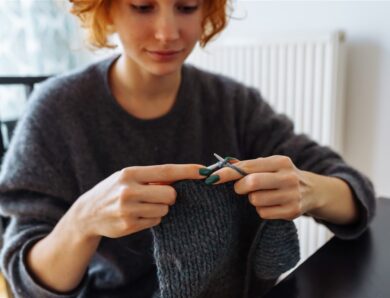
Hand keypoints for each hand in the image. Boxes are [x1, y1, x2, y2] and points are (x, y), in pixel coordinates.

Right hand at [72, 164, 205, 239]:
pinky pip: (156, 221)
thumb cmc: (113, 190)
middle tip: (160, 196)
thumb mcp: (128, 178)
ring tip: (143, 205)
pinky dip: (152, 218)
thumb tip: (181, 178)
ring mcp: (128, 210)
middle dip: (170, 196)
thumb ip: (152, 177)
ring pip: (164, 209)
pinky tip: (137, 215)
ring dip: (160, 208)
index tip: (204, 170)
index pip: (165, 171)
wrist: (87, 213)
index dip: (187, 171)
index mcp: (130, 174)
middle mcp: (129, 191)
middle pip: (170, 194)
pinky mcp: (129, 226)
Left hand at [207, 156, 316, 220]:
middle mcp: (288, 177)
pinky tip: (270, 204)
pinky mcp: (292, 212)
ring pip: (255, 200)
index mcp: (280, 161)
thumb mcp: (269, 165)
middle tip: (240, 188)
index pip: (247, 166)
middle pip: (251, 183)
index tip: (211, 178)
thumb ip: (247, 165)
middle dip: (239, 187)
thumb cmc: (281, 176)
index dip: (227, 173)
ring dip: (252, 199)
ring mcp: (292, 195)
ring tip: (262, 195)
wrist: (312, 191)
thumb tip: (223, 163)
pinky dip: (261, 210)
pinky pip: (263, 213)